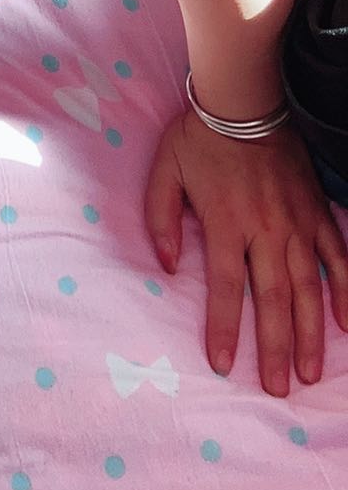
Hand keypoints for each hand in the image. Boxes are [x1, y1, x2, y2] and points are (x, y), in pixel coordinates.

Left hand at [144, 107, 347, 395]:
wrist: (245, 100)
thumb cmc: (199, 138)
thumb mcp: (164, 171)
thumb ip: (160, 219)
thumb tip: (165, 266)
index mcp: (225, 222)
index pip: (223, 288)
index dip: (223, 329)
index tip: (223, 366)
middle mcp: (264, 229)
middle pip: (271, 299)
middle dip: (273, 348)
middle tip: (278, 389)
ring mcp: (296, 222)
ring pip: (307, 287)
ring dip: (310, 333)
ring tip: (310, 372)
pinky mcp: (317, 211)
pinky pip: (337, 256)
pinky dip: (345, 290)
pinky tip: (347, 324)